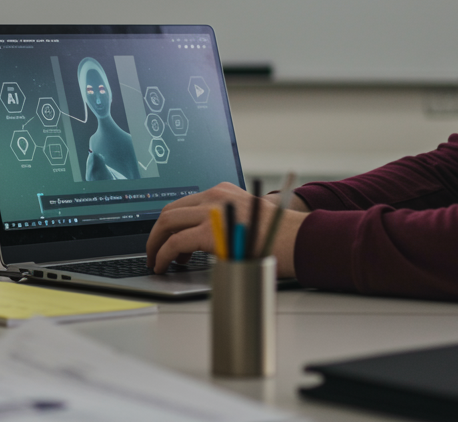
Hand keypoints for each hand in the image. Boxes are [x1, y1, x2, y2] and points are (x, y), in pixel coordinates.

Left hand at [146, 182, 306, 278]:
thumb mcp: (248, 218)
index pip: (184, 203)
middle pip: (170, 211)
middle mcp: (215, 196)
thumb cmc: (282, 237)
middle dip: (156, 233)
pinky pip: (175, 243)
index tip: (164, 239)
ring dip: (156, 244)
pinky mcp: (211, 231)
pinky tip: (163, 265)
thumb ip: (224, 221)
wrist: (302, 241)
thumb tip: (199, 242)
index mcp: (222, 191)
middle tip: (154, 251)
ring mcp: (211, 212)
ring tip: (157, 261)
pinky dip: (162, 255)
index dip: (169, 224)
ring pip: (166, 224)